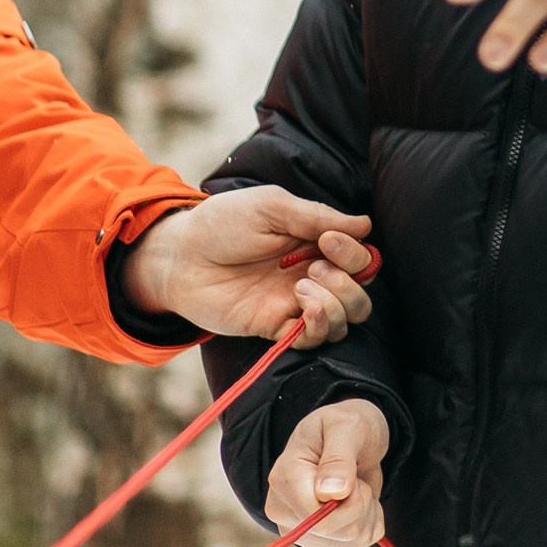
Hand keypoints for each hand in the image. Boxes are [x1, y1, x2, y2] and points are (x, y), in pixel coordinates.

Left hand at [121, 186, 373, 348]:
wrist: (180, 257)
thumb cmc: (222, 223)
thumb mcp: (272, 207)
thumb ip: (317, 216)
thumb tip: (366, 225)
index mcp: (314, 243)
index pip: (360, 258)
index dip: (355, 253)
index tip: (328, 240)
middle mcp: (311, 276)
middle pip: (360, 295)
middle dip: (350, 283)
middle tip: (314, 266)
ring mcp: (293, 304)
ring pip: (344, 321)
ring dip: (336, 305)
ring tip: (303, 286)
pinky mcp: (275, 327)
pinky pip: (314, 340)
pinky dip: (318, 326)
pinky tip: (302, 306)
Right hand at [266, 400, 389, 546]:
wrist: (351, 437)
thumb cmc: (345, 425)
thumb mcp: (347, 427)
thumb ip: (338, 458)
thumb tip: (329, 493)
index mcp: (284, 478)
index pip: (315, 516)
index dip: (348, 502)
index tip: (353, 477)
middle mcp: (284, 509)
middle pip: (333, 532)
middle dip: (360, 505)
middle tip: (356, 477)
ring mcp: (300, 529)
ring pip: (348, 542)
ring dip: (367, 514)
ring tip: (357, 486)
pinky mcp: (318, 541)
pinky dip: (369, 523)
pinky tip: (360, 501)